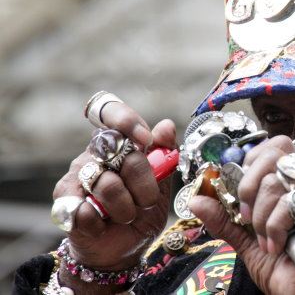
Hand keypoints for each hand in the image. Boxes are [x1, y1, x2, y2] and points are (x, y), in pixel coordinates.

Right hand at [53, 102, 175, 291]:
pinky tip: (104, 225)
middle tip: (146, 201)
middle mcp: (94, 153)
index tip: (145, 139)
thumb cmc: (142, 209)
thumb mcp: (161, 183)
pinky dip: (102, 223)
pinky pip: (85, 210)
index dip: (126, 120)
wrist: (123, 247)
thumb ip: (164, 155)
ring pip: (107, 184)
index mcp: (118, 142)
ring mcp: (77, 176)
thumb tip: (167, 126)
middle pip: (123, 154)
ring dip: (126, 207)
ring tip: (127, 215)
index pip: (111, 112)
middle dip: (144, 184)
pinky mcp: (64, 202)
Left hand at [189, 136, 294, 294]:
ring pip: (276, 181)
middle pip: (276, 152)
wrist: (292, 292)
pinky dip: (273, 227)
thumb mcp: (242, 235)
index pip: (275, 144)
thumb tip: (196, 199)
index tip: (238, 192)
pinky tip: (276, 245)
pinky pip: (289, 204)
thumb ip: (222, 215)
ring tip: (264, 239)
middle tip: (245, 215)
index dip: (251, 161)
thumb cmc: (276, 262)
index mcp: (292, 178)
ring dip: (260, 216)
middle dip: (249, 184)